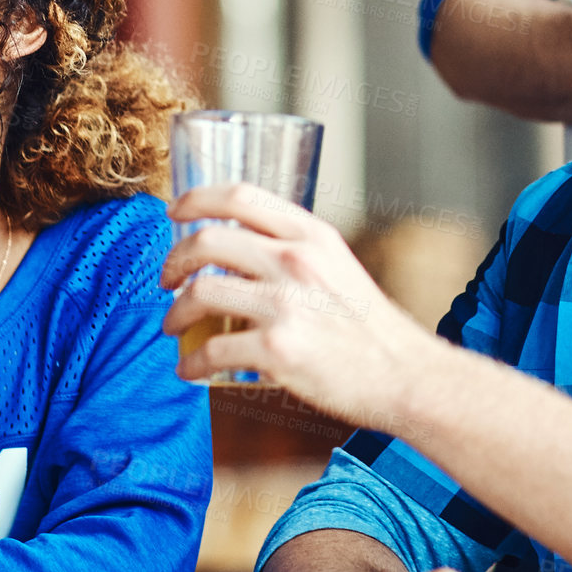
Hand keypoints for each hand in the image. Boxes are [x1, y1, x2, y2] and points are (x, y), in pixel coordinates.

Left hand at [160, 184, 435, 421]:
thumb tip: (242, 248)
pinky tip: (190, 369)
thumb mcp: (339, 265)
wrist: (404, 375)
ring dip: (174, 313)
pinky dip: (190, 362)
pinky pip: (211, 349)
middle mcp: (296, 261)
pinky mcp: (277, 350)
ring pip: (199, 293)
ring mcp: (286, 305)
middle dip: (173, 260)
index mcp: (311, 235)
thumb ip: (295, 249)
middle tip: (167, 280)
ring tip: (172, 326)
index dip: (195, 198)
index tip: (175, 211)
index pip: (238, 196)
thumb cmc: (370, 326)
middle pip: (206, 240)